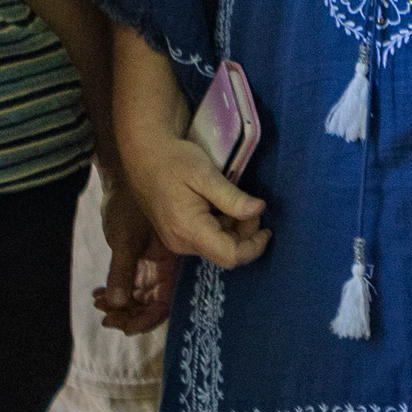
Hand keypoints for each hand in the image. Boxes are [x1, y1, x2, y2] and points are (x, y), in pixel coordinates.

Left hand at [90, 165, 177, 333]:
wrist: (126, 175)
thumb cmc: (130, 205)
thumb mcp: (124, 240)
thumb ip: (123, 271)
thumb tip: (118, 303)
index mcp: (168, 263)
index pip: (164, 302)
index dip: (148, 319)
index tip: (127, 328)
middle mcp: (164, 265)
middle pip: (153, 302)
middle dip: (132, 315)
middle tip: (108, 320)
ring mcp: (152, 260)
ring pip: (142, 294)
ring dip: (122, 304)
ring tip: (100, 305)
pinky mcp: (140, 254)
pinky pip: (132, 281)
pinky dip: (117, 290)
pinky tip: (98, 293)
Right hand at [115, 117, 267, 269]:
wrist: (144, 155)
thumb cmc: (174, 161)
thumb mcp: (206, 174)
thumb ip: (232, 197)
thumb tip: (259, 210)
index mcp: (189, 230)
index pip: (230, 256)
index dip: (254, 247)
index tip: (267, 227)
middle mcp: (182, 243)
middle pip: (225, 252)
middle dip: (245, 234)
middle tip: (250, 206)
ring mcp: (177, 241)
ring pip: (217, 247)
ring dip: (234, 230)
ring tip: (234, 202)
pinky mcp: (176, 236)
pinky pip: (206, 240)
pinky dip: (221, 227)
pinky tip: (219, 206)